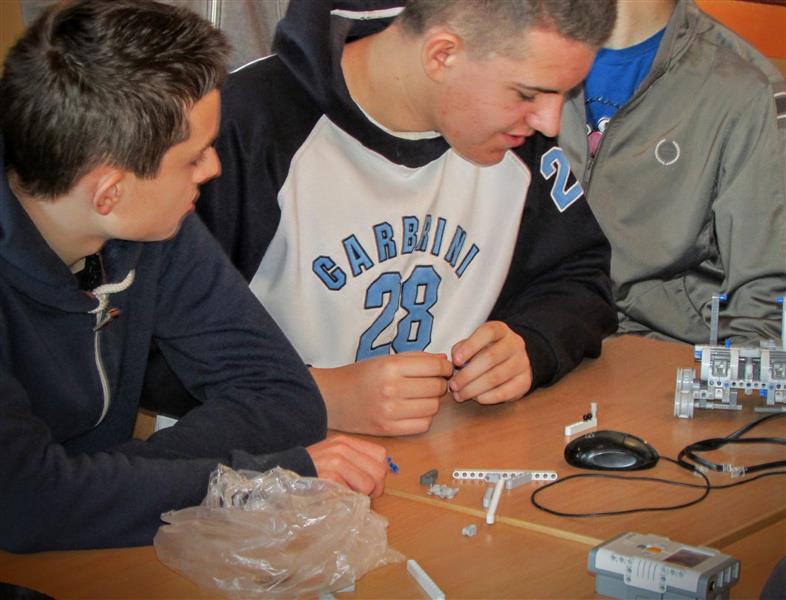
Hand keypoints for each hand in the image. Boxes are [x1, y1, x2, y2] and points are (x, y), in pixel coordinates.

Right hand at [306, 434, 386, 496]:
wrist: (284, 476)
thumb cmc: (310, 472)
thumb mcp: (333, 458)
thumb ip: (354, 463)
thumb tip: (378, 481)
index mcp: (346, 442)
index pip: (381, 456)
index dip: (378, 474)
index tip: (367, 485)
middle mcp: (343, 447)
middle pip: (379, 471)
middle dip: (373, 489)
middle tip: (359, 495)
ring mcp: (336, 460)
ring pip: (369, 484)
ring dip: (359, 496)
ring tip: (344, 495)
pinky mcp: (330, 474)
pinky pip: (353, 493)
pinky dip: (347, 499)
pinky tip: (335, 496)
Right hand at [309, 353, 453, 435]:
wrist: (331, 398)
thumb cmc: (359, 376)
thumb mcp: (385, 359)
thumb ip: (416, 358)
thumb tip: (444, 361)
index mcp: (390, 366)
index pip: (434, 367)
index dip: (445, 368)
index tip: (443, 369)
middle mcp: (391, 389)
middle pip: (436, 388)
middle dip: (440, 384)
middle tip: (432, 382)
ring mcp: (390, 411)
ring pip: (433, 407)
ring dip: (433, 401)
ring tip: (421, 396)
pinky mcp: (388, 429)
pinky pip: (423, 425)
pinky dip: (424, 417)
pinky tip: (414, 410)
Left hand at [448, 321, 531, 403]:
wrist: (513, 362)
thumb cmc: (486, 351)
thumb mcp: (474, 343)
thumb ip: (461, 348)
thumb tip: (456, 360)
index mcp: (501, 330)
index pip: (488, 332)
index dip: (470, 346)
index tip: (455, 361)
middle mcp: (515, 344)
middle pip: (490, 358)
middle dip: (467, 374)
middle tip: (453, 385)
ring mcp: (522, 362)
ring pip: (496, 377)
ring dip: (474, 389)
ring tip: (460, 395)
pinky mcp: (525, 381)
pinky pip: (504, 392)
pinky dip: (487, 397)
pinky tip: (476, 398)